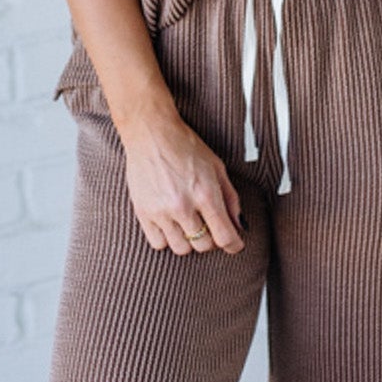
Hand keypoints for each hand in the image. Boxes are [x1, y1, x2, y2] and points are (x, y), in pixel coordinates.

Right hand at [117, 107, 245, 255]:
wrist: (151, 133)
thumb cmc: (185, 146)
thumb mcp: (217, 167)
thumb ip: (230, 199)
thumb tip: (238, 225)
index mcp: (205, 193)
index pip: (225, 236)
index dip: (233, 245)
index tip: (234, 245)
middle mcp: (183, 205)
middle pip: (204, 246)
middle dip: (211, 239)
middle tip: (208, 225)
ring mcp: (160, 211)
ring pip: (181, 249)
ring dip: (189, 240)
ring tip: (187, 223)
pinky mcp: (143, 212)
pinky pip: (158, 243)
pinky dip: (167, 239)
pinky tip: (170, 224)